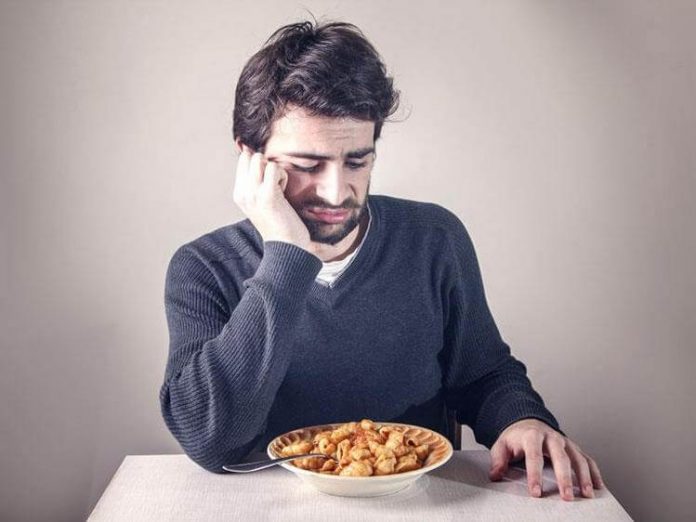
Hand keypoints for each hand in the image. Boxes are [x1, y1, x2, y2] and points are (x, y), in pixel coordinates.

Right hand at [233, 145, 312, 252]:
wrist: (287, 248)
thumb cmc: (280, 225)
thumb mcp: (261, 203)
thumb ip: (256, 183)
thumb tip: (257, 156)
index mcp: (239, 194)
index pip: (243, 160)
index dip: (260, 165)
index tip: (269, 183)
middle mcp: (242, 193)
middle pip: (251, 157)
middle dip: (266, 165)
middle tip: (275, 184)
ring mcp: (253, 193)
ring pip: (260, 159)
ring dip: (275, 170)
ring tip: (279, 189)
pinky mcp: (267, 194)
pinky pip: (274, 167)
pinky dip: (282, 175)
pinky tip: (284, 192)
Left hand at [489, 418, 603, 500]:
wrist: (527, 423)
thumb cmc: (515, 438)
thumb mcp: (502, 445)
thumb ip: (498, 459)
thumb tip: (495, 475)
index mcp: (532, 436)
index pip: (534, 456)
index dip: (535, 475)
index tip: (536, 492)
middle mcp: (551, 437)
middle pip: (560, 457)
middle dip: (564, 478)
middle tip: (566, 497)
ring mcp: (565, 442)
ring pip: (578, 457)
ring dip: (584, 476)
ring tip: (586, 494)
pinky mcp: (574, 447)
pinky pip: (587, 459)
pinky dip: (594, 472)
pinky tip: (598, 487)